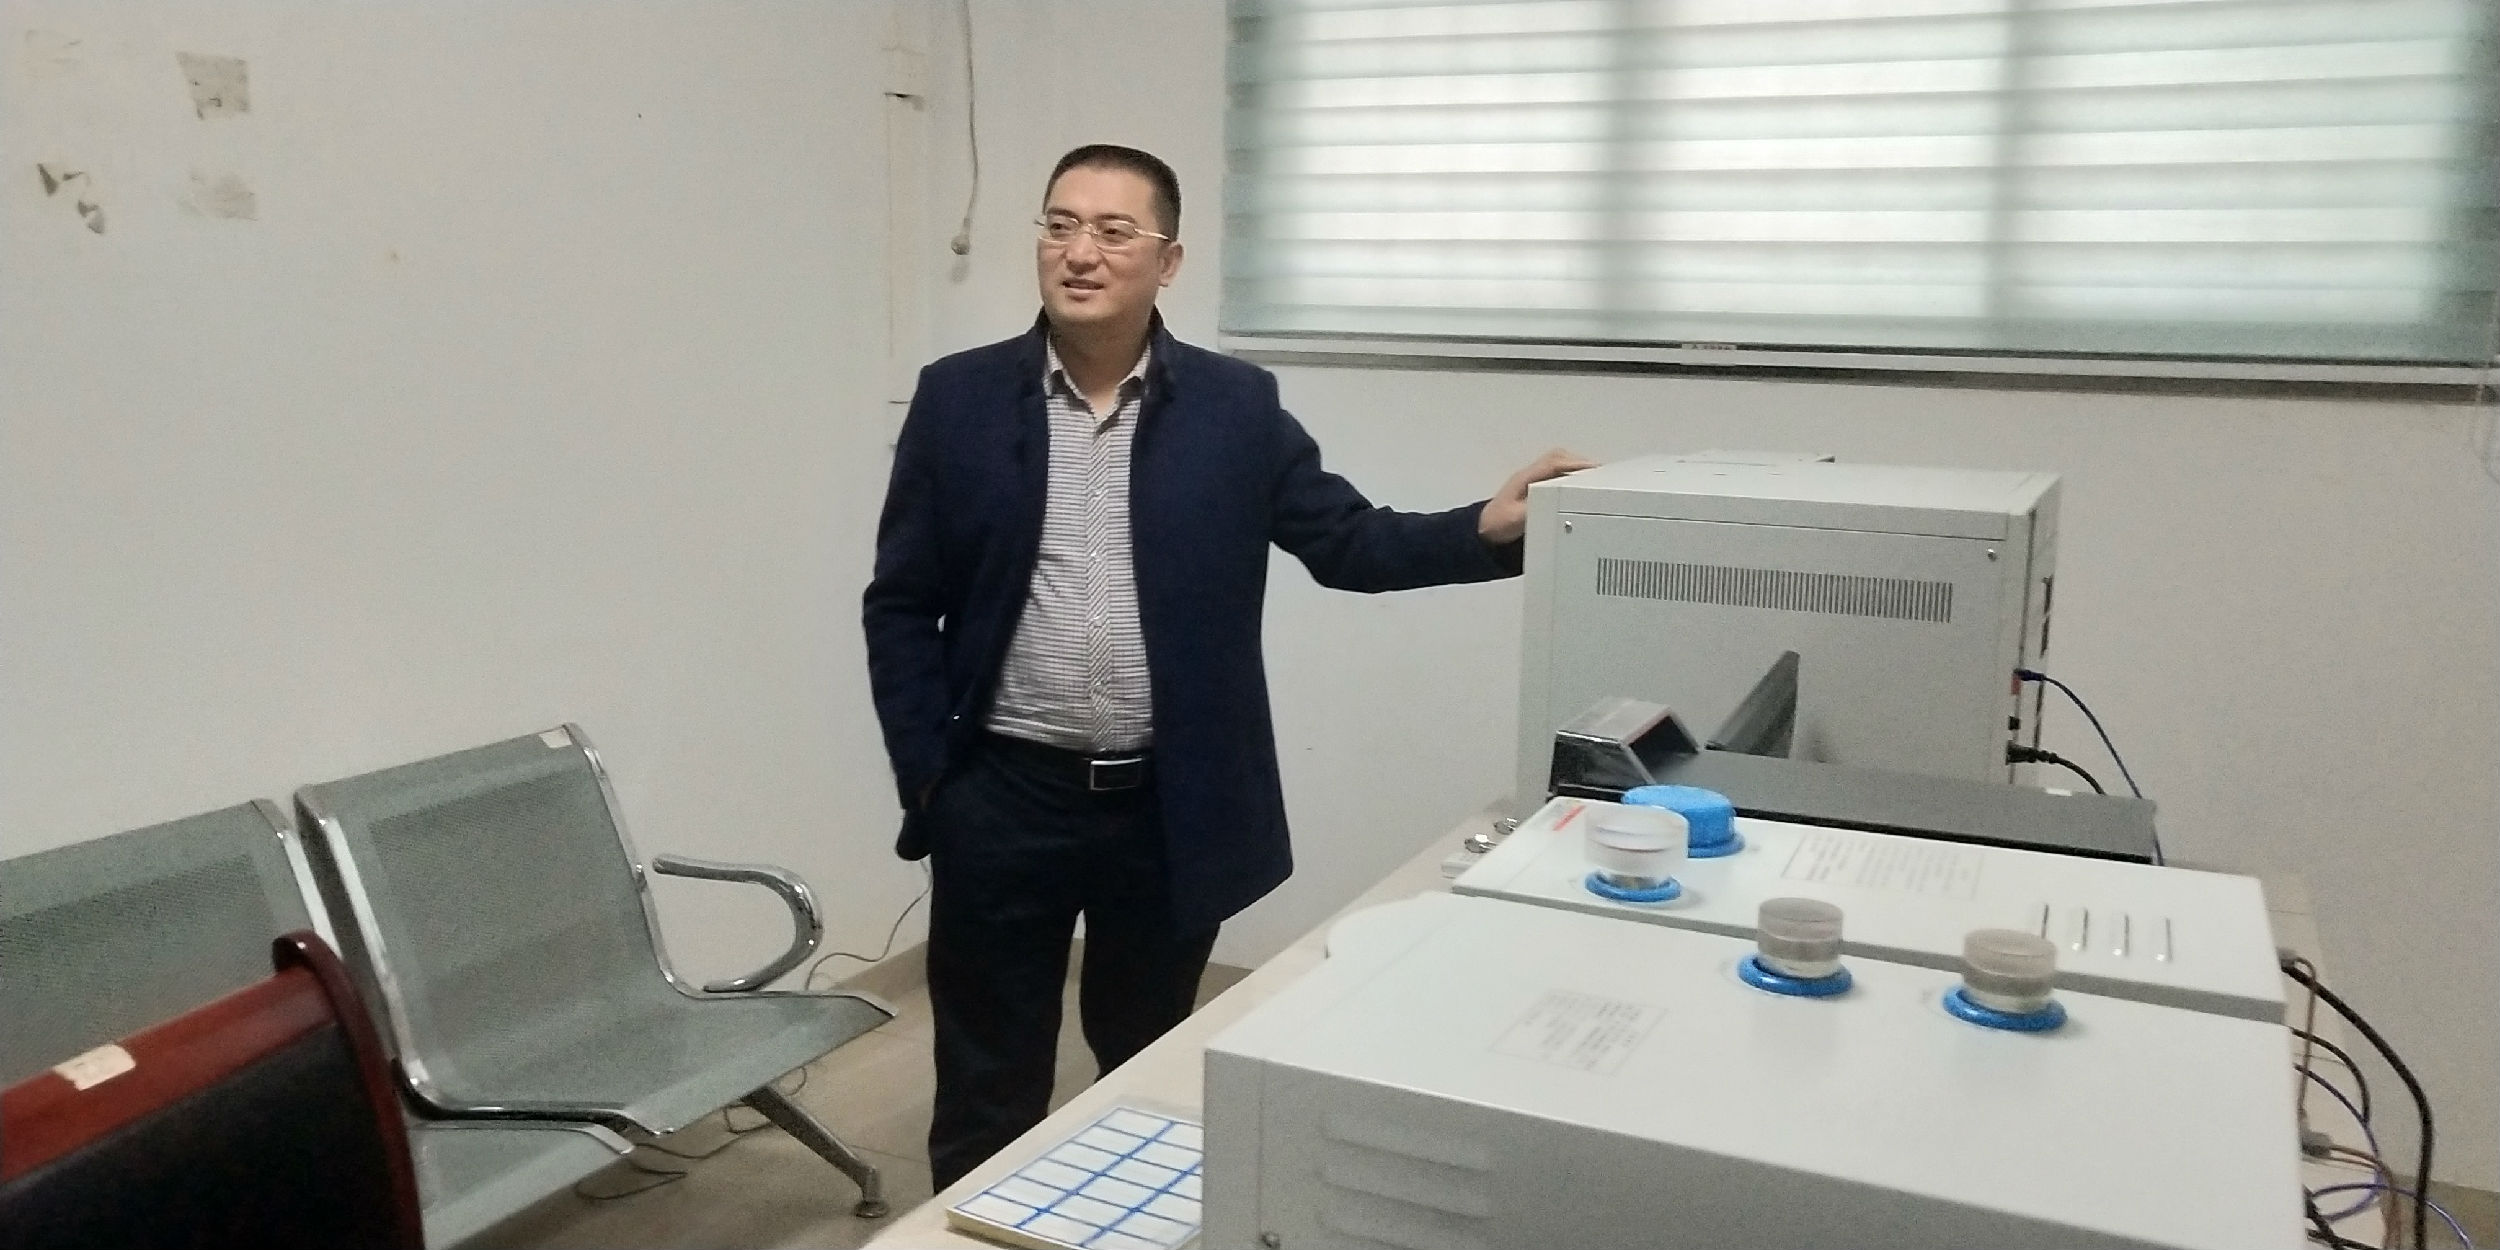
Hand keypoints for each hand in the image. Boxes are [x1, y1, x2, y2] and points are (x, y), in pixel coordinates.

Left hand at [1478, 448, 1598, 544]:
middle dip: (1580, 464)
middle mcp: (1530, 476)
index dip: (1576, 464)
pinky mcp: (1536, 491)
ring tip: (1595, 478)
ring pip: (1558, 465)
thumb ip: (1536, 510)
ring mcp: (1533, 482)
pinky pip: (1556, 476)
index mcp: (1526, 478)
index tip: (1595, 470)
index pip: (1554, 463)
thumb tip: (1558, 506)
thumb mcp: (1517, 519)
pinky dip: (1571, 477)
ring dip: (1576, 469)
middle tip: (1601, 474)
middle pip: (1558, 459)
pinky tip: (1581, 487)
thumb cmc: (1497, 525)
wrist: (1483, 534)